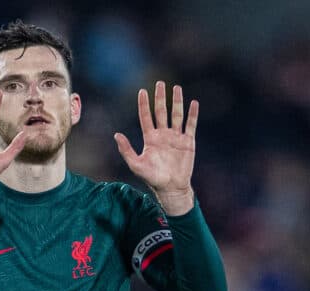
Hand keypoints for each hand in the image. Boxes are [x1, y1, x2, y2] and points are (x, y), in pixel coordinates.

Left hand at [114, 81, 197, 214]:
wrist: (171, 188)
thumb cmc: (152, 178)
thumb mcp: (136, 164)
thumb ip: (126, 150)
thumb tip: (116, 135)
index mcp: (150, 138)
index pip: (146, 117)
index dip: (144, 104)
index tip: (142, 91)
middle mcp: (163, 135)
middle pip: (161, 112)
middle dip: (160, 98)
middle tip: (159, 83)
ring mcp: (176, 137)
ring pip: (176, 115)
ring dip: (176, 102)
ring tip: (176, 88)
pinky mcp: (188, 142)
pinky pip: (190, 125)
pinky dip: (192, 114)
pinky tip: (193, 103)